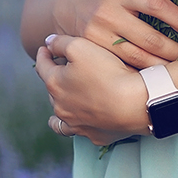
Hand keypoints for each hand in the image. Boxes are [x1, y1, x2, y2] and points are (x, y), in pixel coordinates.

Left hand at [36, 32, 150, 146]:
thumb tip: (48, 42)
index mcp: (54, 84)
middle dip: (55, 79)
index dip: (43, 55)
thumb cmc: (108, 73)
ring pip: (60, 117)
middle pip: (52, 90)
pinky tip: (83, 121)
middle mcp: (60, 107)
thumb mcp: (81, 47)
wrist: (135, 104)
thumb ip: (61, 43)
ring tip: (63, 101)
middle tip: (64, 70)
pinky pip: (81, 130)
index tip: (45, 49)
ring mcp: (76, 124)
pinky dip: (79, 124)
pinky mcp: (94, 135)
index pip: (42, 66)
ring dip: (61, 106)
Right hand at [49, 0, 177, 69]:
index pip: (156, 4)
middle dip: (176, 51)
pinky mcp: (90, 51)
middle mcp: (108, 12)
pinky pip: (120, 67)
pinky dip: (139, 74)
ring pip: (136, 57)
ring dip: (162, 67)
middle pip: (149, 37)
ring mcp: (97, 34)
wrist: (63, 7)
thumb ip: (146, 3)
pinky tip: (154, 80)